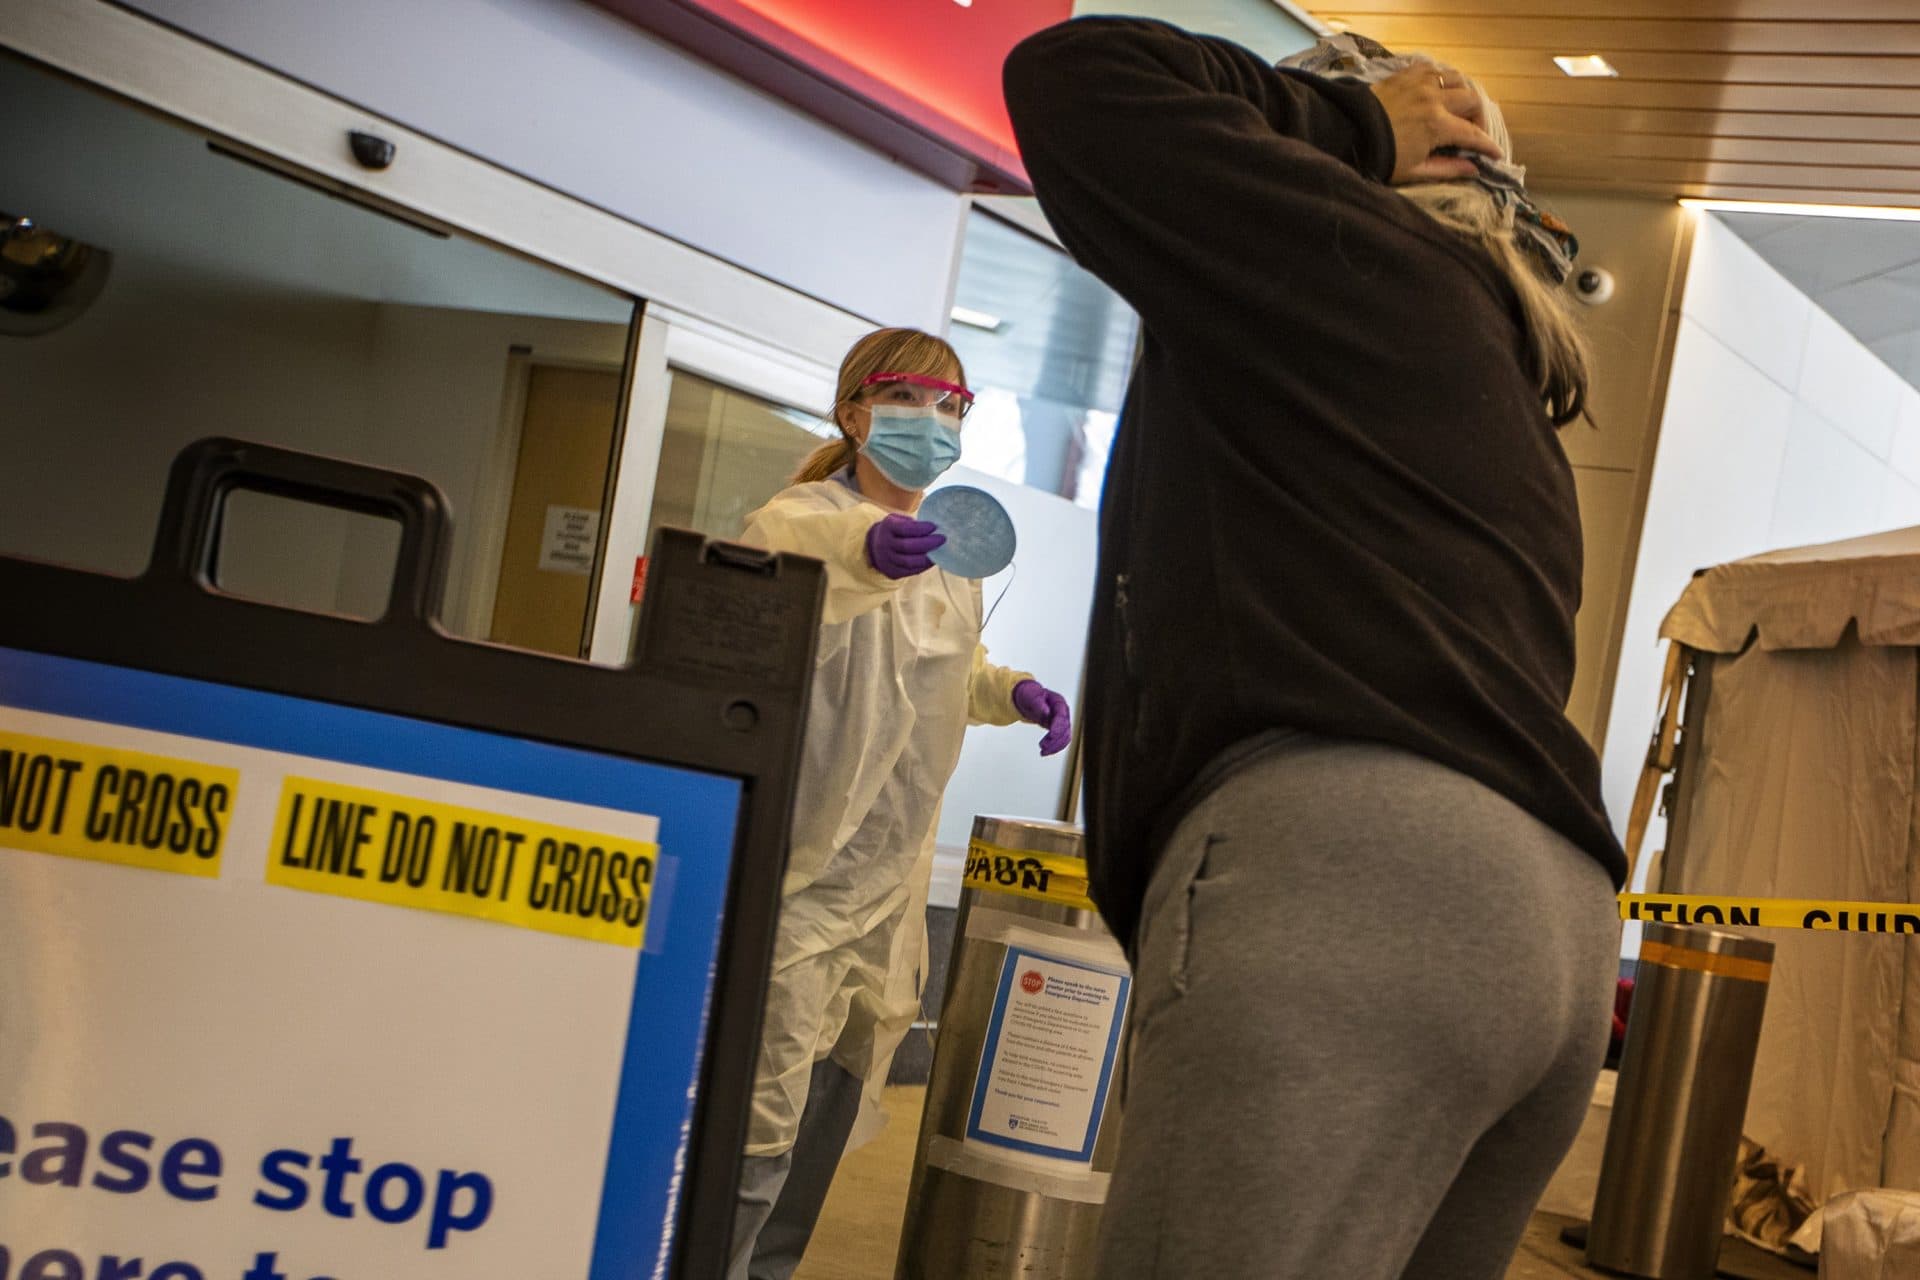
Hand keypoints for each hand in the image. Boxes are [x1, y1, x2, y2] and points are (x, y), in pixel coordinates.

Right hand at [866, 513, 944, 578]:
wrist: (875, 546)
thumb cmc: (895, 530)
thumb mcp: (899, 520)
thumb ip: (914, 523)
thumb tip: (936, 529)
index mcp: (887, 527)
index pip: (905, 528)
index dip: (921, 528)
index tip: (935, 526)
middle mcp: (884, 544)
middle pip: (908, 546)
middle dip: (928, 543)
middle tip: (942, 539)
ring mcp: (886, 560)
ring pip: (909, 562)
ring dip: (927, 557)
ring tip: (939, 551)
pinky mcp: (892, 572)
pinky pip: (910, 571)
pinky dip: (924, 566)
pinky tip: (932, 560)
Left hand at [1012, 680, 1071, 756]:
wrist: (1029, 698)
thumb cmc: (1030, 695)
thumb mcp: (1031, 696)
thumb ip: (1039, 704)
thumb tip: (1046, 712)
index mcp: (1058, 702)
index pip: (1062, 716)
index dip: (1058, 727)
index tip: (1052, 735)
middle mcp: (1063, 712)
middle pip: (1065, 729)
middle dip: (1056, 739)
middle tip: (1043, 746)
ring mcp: (1062, 721)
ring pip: (1065, 737)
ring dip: (1055, 746)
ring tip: (1043, 752)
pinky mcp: (1058, 729)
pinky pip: (1060, 740)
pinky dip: (1055, 748)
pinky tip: (1045, 752)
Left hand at [1369, 64, 1501, 184]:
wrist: (1345, 134)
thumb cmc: (1379, 157)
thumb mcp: (1414, 171)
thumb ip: (1447, 169)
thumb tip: (1474, 169)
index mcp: (1437, 125)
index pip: (1473, 134)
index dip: (1488, 145)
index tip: (1497, 155)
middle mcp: (1434, 99)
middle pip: (1472, 101)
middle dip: (1478, 118)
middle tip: (1472, 132)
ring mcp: (1421, 82)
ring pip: (1457, 79)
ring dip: (1463, 94)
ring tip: (1458, 109)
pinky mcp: (1407, 74)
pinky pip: (1435, 69)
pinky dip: (1443, 79)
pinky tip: (1439, 91)